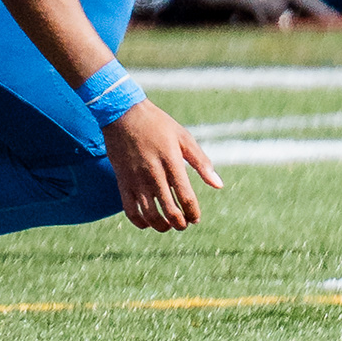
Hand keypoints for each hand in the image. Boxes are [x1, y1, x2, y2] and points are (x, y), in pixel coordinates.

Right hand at [104, 99, 222, 231]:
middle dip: (180, 223)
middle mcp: (154, 174)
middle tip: (184, 224)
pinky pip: (130, 211)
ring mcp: (136, 180)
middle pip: (170, 211)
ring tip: (168, 225)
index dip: (194, 213)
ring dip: (162, 226)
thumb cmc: (158, 125)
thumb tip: (219, 185)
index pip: (186, 198)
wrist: (123, 114)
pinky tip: (148, 221)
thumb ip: (202, 163)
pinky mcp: (123, 182)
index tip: (196, 218)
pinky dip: (140, 222)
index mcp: (172, 162)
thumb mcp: (184, 138)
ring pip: (150, 215)